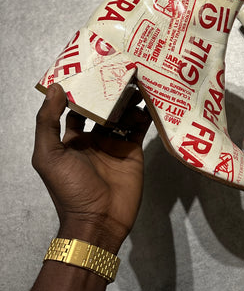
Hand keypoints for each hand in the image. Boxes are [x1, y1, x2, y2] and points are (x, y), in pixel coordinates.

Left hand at [32, 83, 151, 253]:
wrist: (99, 221)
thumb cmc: (69, 190)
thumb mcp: (49, 155)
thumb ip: (48, 122)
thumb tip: (56, 88)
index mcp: (71, 139)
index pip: (77, 107)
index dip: (83, 90)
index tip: (91, 70)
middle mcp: (93, 138)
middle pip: (103, 108)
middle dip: (110, 91)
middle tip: (120, 70)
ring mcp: (115, 144)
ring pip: (123, 114)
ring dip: (129, 100)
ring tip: (136, 81)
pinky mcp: (133, 150)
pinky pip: (139, 128)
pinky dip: (144, 114)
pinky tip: (149, 100)